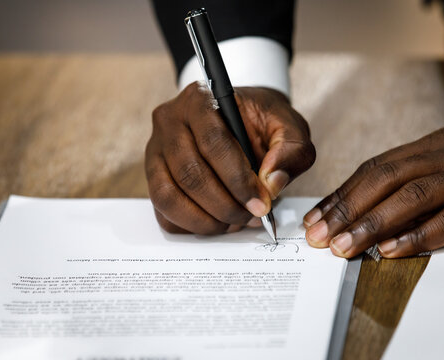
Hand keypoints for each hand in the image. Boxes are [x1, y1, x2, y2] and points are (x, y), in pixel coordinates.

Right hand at [146, 82, 314, 233]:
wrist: (241, 120)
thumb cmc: (261, 122)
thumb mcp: (288, 127)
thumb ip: (291, 151)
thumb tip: (272, 184)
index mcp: (200, 99)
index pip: (213, 142)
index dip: (238, 179)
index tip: (261, 203)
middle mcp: (169, 121)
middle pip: (189, 173)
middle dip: (224, 205)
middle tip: (251, 217)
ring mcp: (155, 149)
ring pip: (169, 195)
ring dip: (205, 220)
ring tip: (234, 223)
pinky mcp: (152, 175)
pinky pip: (162, 210)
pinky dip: (189, 225)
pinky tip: (216, 223)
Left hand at [303, 122, 443, 257]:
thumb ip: (421, 171)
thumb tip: (376, 200)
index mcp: (435, 144)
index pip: (377, 168)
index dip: (344, 193)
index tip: (318, 216)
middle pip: (385, 179)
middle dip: (346, 209)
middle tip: (320, 235)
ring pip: (411, 198)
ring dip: (372, 224)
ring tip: (344, 246)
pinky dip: (419, 236)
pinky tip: (393, 251)